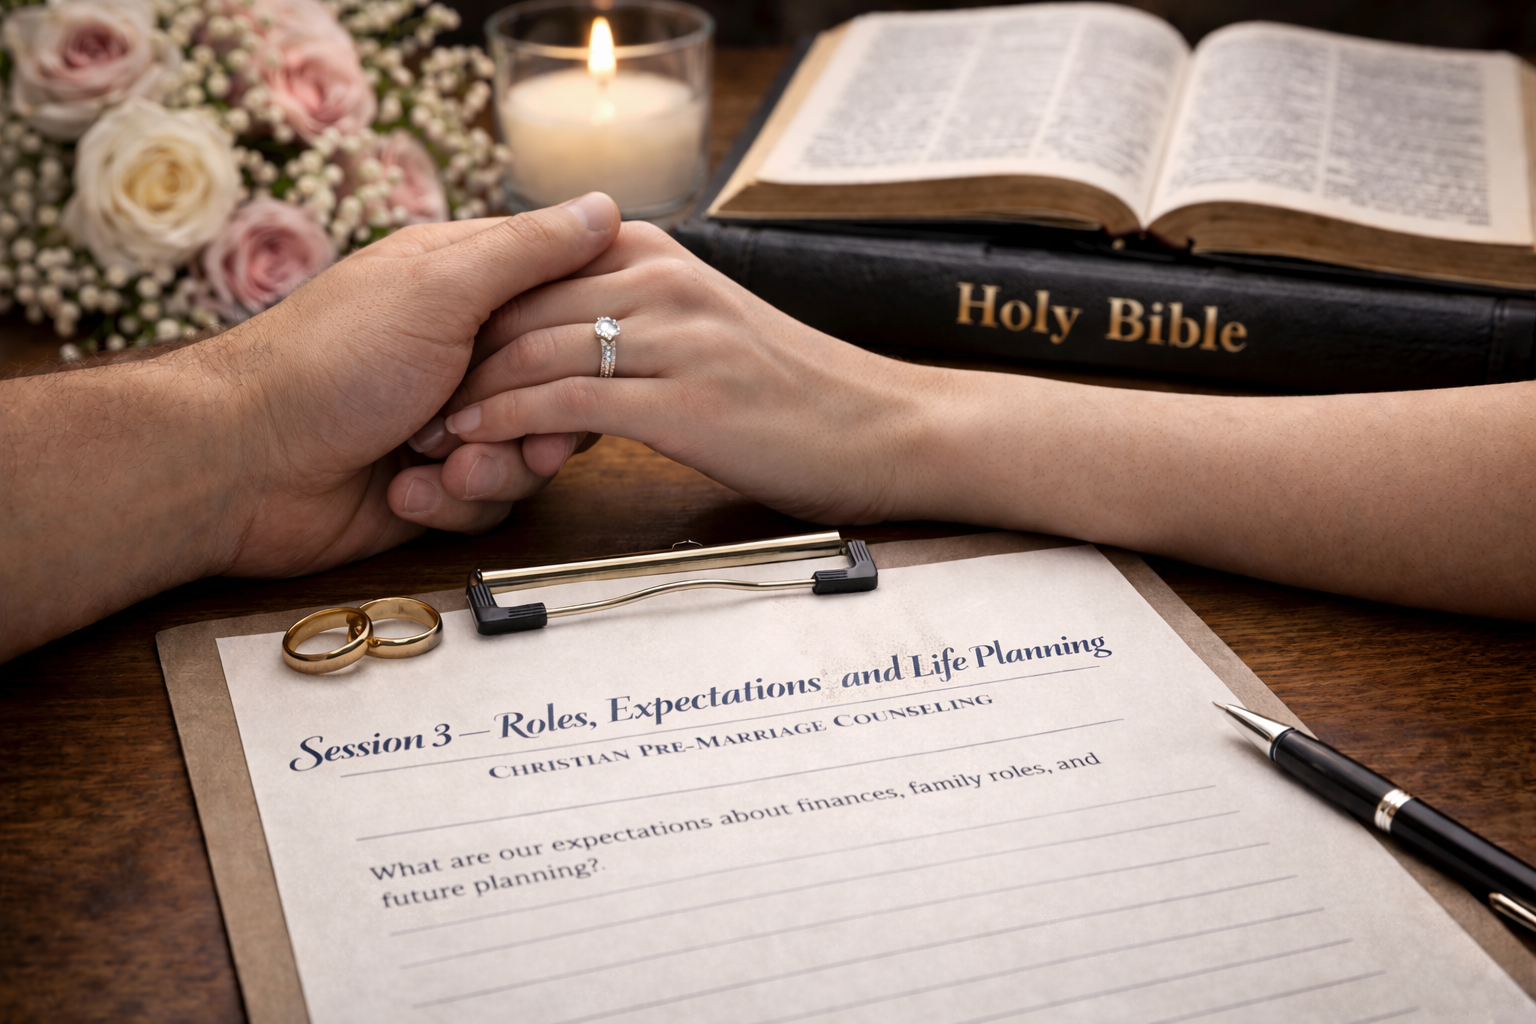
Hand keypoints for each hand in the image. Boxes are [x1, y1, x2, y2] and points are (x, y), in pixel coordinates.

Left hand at [214, 192, 619, 575]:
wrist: (240, 465)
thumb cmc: (331, 361)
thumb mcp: (440, 288)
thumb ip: (528, 252)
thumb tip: (605, 205)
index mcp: (464, 285)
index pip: (565, 298)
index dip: (586, 335)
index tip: (589, 361)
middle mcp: (462, 350)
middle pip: (559, 388)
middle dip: (540, 422)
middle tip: (518, 439)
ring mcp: (449, 420)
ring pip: (529, 453)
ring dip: (491, 470)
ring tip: (439, 468)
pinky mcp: (435, 483)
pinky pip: (488, 501)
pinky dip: (452, 503)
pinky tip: (407, 494)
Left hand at [410, 221, 938, 524]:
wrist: (885, 429)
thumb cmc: (792, 392)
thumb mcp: (704, 328)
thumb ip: (630, 307)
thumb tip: (554, 319)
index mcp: (656, 252)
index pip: (530, 267)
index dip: (469, 316)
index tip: (426, 360)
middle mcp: (660, 278)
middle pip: (517, 305)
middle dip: (452, 359)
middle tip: (406, 403)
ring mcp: (673, 335)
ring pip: (533, 352)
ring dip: (468, 399)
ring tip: (423, 436)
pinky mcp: (682, 399)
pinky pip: (568, 400)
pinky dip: (508, 423)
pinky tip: (473, 446)